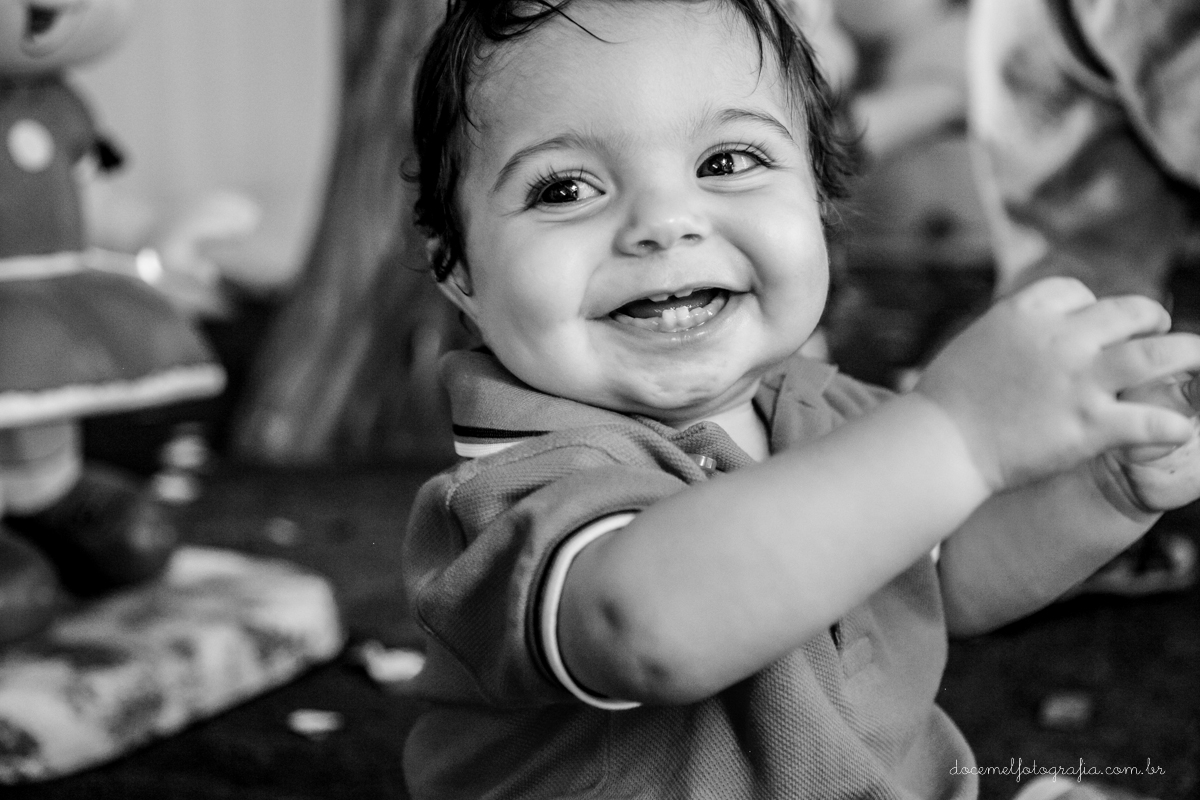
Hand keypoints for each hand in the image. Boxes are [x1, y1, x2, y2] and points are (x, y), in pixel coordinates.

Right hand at [915, 278, 1199, 492]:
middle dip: (1149, 319)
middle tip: (1158, 330)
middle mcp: (1060, 339)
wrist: (938, 444)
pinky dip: (1171, 426)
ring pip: (1156, 356)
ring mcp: (1079, 382)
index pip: (1076, 292)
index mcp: (1024, 314)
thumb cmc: (943, 404)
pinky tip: (1179, 430)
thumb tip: (1022, 342)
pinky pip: (1151, 421)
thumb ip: (1008, 337)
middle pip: (1127, 312)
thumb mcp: (972, 346)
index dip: (1090, 305)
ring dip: (1186, 355)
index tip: (1090, 322)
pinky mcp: (1090, 425)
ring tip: (1196, 359)